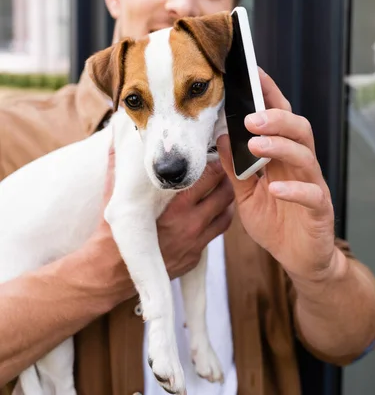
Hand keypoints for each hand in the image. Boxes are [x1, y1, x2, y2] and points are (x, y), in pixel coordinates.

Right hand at [85, 149, 233, 303]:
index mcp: (175, 207)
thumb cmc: (112, 232)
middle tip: (221, 168)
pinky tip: (210, 211)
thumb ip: (118, 165)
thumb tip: (115, 138)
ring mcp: (195, 243)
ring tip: (220, 187)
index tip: (210, 154)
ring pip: (226, 214)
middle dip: (225, 178)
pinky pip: (216, 233)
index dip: (213, 162)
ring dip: (225, 200)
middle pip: (224, 194)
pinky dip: (217, 220)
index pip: (208, 177)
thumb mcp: (113, 195)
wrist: (111, 273)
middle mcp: (190, 224)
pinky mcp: (195, 257)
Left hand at [218, 68, 336, 284]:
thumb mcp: (245, 194)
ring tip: (255, 144)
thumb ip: (235, 167)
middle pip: (298, 129)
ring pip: (305, 155)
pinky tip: (275, 188)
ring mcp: (312, 185)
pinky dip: (293, 188)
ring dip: (280, 146)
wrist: (299, 259)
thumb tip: (220, 138)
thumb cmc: (274, 222)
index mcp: (282, 157)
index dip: (269, 95)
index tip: (254, 75)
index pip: (279, 119)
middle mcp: (300, 164)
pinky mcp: (319, 208)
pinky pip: (310, 194)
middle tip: (250, 117)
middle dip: (275, 118)